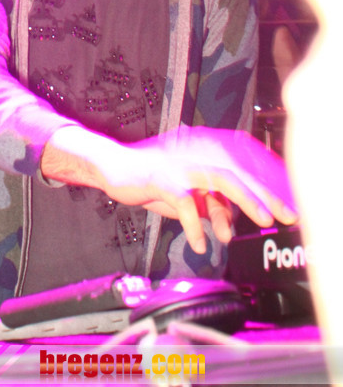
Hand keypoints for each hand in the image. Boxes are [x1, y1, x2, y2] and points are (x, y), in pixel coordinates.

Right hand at [42, 125, 297, 255]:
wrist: (114, 168)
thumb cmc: (152, 180)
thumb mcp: (185, 196)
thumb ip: (207, 205)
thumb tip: (229, 225)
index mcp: (204, 157)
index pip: (242, 169)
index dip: (265, 187)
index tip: (285, 207)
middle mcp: (196, 156)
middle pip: (237, 173)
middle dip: (262, 196)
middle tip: (282, 218)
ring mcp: (180, 165)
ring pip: (217, 179)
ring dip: (238, 202)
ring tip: (251, 224)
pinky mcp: (162, 178)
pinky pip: (184, 203)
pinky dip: (195, 225)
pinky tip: (201, 243)